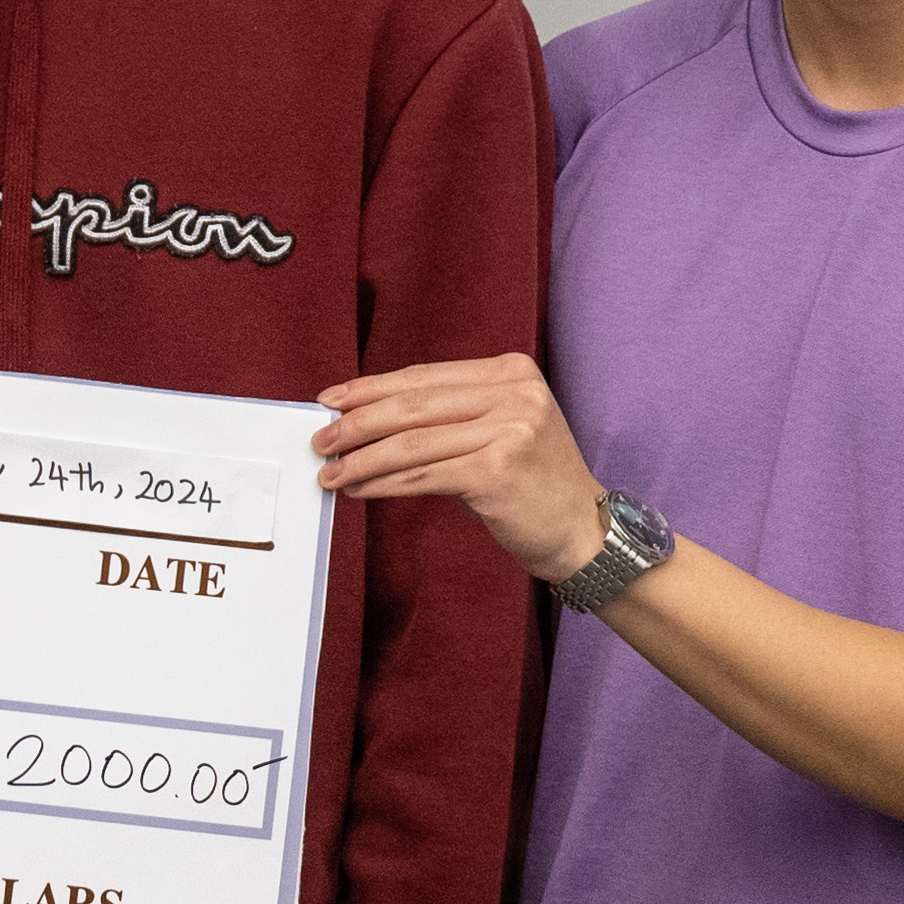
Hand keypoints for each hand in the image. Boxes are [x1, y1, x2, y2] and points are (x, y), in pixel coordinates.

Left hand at [310, 354, 614, 581]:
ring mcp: (509, 430)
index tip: (331, 400)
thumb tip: (369, 421)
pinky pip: (423, 475)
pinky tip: (359, 489)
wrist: (583, 532)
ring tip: (330, 471)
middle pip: (413, 405)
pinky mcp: (497, 471)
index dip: (372, 388)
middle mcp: (514, 394)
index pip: (425, 377)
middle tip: (321, 438)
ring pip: (412, 442)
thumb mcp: (501, 431)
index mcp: (511, 372)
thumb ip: (449, 417)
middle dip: (358, 423)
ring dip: (362, 459)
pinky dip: (384, 483)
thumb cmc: (533, 486)